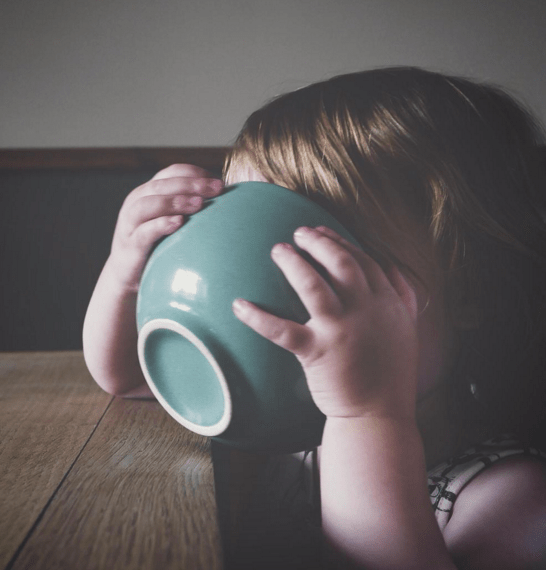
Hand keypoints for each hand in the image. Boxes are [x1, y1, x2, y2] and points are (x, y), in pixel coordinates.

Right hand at [107, 164, 223, 291]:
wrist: (128, 274)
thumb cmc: (157, 244)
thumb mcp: (172, 220)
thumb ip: (190, 207)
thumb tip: (228, 200)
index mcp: (150, 191)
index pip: (172, 172)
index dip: (196, 174)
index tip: (219, 182)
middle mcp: (137, 202)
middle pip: (163, 184)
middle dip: (192, 185)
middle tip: (217, 189)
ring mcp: (130, 223)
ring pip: (149, 204)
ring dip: (175, 201)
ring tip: (199, 204)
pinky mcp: (130, 245)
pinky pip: (144, 232)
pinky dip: (161, 225)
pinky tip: (179, 223)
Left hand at [233, 226, 419, 419]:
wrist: (380, 415)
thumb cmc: (391, 374)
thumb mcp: (407, 327)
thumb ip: (402, 295)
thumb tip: (391, 266)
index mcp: (387, 303)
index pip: (363, 261)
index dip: (341, 242)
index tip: (323, 231)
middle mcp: (366, 311)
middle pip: (340, 263)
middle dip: (318, 242)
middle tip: (299, 233)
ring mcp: (340, 330)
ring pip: (313, 285)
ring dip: (292, 263)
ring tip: (278, 250)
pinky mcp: (317, 352)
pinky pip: (281, 330)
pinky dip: (257, 317)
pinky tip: (239, 305)